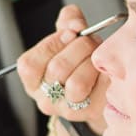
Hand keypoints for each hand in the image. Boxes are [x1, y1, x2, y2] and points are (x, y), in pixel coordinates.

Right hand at [16, 4, 108, 133]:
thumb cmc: (79, 61)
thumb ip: (67, 23)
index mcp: (32, 81)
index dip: (51, 43)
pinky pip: (98, 90)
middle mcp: (44, 99)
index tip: (70, 33)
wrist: (100, 90)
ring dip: (92, 62)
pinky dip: (105, 74)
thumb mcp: (68, 40)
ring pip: (76, 83)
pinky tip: (105, 70)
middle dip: (79, 47)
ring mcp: (66, 109)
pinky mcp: (90, 113)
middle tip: (91, 41)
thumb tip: (75, 24)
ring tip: (98, 56)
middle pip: (57, 68)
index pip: (30, 64)